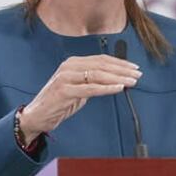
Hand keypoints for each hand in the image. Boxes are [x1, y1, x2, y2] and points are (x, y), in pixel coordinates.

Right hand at [18, 55, 141, 142]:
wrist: (37, 116)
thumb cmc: (59, 102)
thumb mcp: (79, 88)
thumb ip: (94, 82)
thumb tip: (117, 80)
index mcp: (73, 63)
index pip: (101, 59)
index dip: (120, 63)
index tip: (134, 68)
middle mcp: (69, 66)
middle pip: (102, 65)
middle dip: (123, 70)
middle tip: (138, 75)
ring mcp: (65, 77)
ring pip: (98, 75)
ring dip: (118, 78)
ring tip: (132, 82)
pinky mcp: (64, 90)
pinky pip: (90, 88)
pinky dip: (106, 88)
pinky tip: (119, 88)